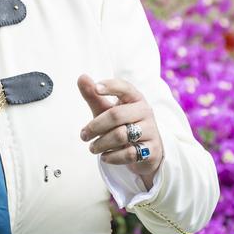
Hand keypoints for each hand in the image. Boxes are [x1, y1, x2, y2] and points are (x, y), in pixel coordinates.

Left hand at [77, 74, 162, 188]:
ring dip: (101, 143)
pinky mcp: (152, 150)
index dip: (111, 86)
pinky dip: (112, 156)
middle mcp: (145, 112)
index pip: (125, 88)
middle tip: (83, 136)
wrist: (145, 150)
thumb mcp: (106, 110)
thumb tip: (82, 77)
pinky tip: (105, 157)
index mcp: (135, 98)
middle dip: (95, 126)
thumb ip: (94, 96)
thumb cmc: (122, 125)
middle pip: (116, 115)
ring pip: (121, 135)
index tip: (96, 88)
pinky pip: (129, 153)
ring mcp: (151, 130)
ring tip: (92, 148)